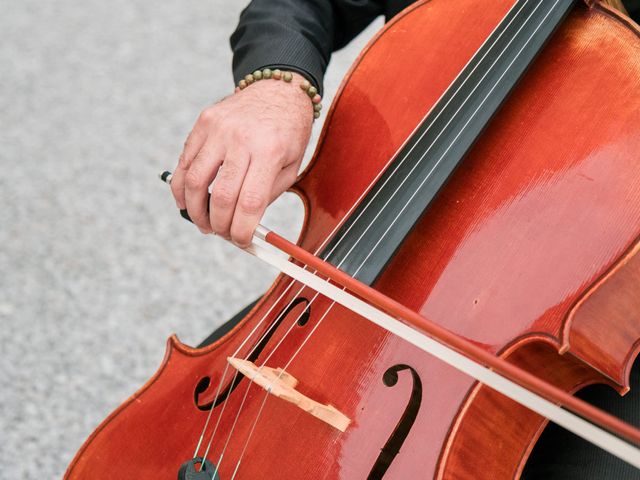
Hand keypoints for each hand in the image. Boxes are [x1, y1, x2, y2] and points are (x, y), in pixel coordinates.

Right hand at [171, 73, 313, 245]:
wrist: (277, 89)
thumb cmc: (288, 131)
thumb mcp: (291, 164)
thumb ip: (268, 194)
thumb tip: (245, 224)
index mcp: (269, 151)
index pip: (250, 202)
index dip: (242, 229)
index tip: (241, 241)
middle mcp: (242, 139)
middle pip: (222, 196)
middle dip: (219, 224)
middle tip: (221, 233)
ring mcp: (219, 129)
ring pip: (196, 180)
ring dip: (195, 210)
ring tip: (202, 222)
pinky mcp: (204, 123)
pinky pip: (186, 161)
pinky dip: (182, 186)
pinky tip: (186, 201)